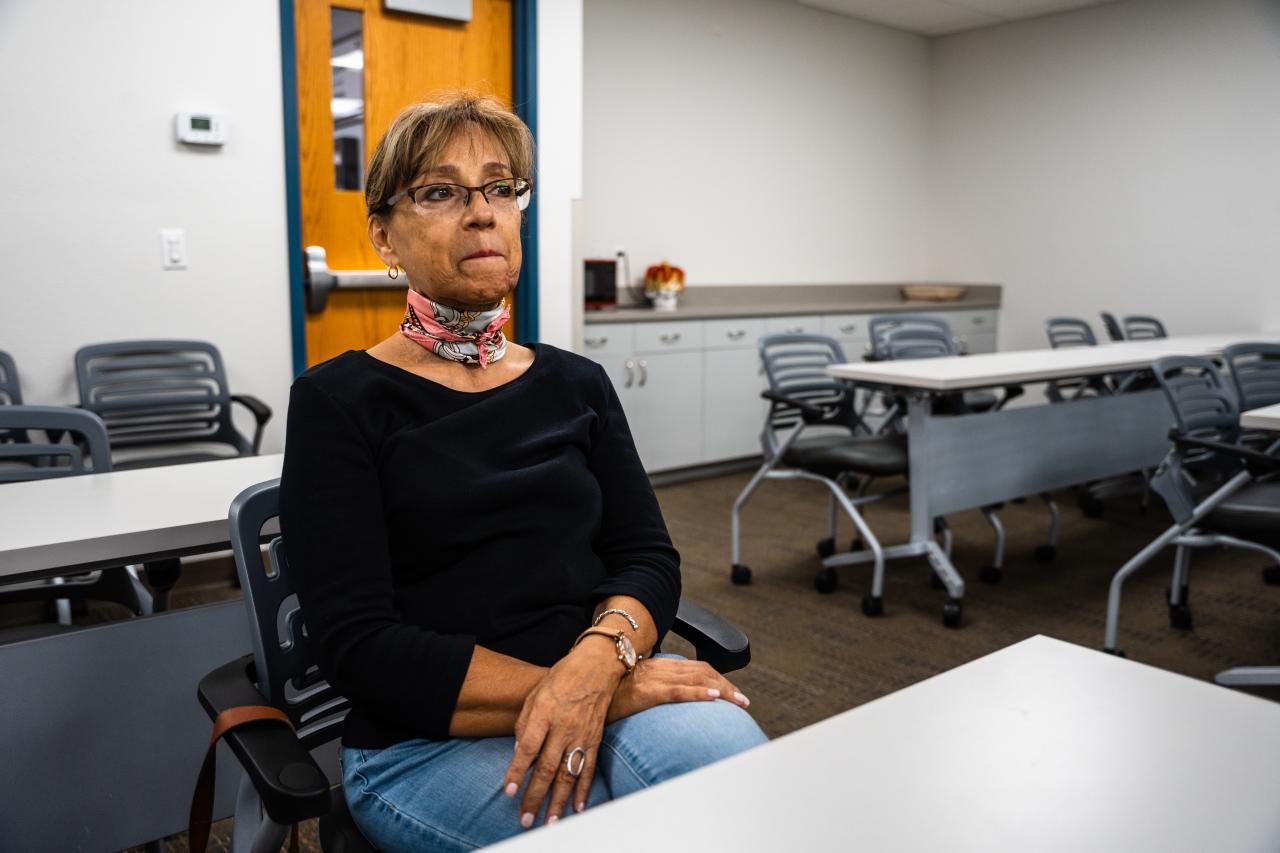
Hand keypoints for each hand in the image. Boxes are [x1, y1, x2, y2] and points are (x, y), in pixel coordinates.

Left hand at [501, 638, 623, 825]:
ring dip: (559, 801)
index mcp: (545, 712)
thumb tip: (520, 751)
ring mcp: (582, 735)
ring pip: (569, 774)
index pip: (528, 748)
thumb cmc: (562, 676)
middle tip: (525, 818)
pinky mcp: (596, 739)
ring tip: (551, 821)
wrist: (598, 665)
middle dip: (535, 796)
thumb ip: (525, 723)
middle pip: (547, 768)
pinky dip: (583, 789)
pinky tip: (577, 806)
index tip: (509, 791)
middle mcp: (564, 726)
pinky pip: (589, 768)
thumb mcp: (536, 693)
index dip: (517, 771)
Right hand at [607, 656, 749, 723]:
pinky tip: (714, 699)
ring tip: (738, 702)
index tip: (731, 693)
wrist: (585, 690)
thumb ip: (652, 688)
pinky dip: (699, 694)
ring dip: (722, 690)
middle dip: (726, 686)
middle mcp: (660, 668)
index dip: (718, 679)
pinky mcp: (647, 692)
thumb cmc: (607, 693)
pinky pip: (677, 691)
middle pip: (702, 673)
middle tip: (743, 701)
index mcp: (659, 667)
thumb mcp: (634, 688)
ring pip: (696, 680)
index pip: (697, 669)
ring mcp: (654, 678)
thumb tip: (667, 699)